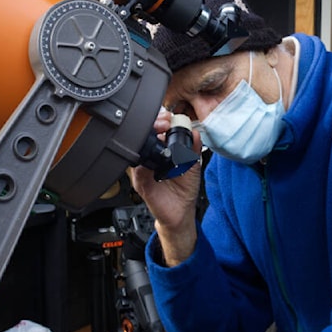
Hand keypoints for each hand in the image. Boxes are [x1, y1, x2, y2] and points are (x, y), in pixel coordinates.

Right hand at [130, 110, 201, 265]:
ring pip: (137, 149)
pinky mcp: (139, 181)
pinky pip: (135, 169)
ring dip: (146, 139)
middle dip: (153, 125)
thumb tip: (196, 133)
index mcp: (164, 150)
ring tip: (159, 135)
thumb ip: (194, 149)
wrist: (179, 213)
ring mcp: (144, 168)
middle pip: (145, 135)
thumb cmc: (184, 190)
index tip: (169, 119)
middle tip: (163, 124)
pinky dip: (141, 163)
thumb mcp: (193, 166)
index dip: (161, 121)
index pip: (159, 130)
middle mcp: (153, 157)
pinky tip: (152, 159)